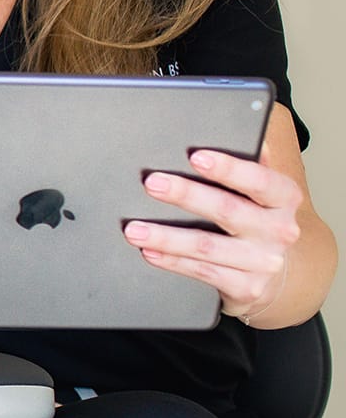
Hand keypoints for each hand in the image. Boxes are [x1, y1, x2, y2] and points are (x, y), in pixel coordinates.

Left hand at [125, 146, 301, 323]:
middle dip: (186, 195)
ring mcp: (263, 261)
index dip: (228, 167)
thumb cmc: (260, 221)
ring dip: (166, 236)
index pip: (259, 179)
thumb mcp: (265, 193)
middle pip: (227, 210)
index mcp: (284, 199)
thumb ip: (251, 163)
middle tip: (152, 183)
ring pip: (206, 246)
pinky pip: (201, 272)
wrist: (278, 274)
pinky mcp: (246, 287)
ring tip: (134, 228)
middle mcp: (279, 230)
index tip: (195, 156)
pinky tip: (149, 252)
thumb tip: (230, 130)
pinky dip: (172, 261)